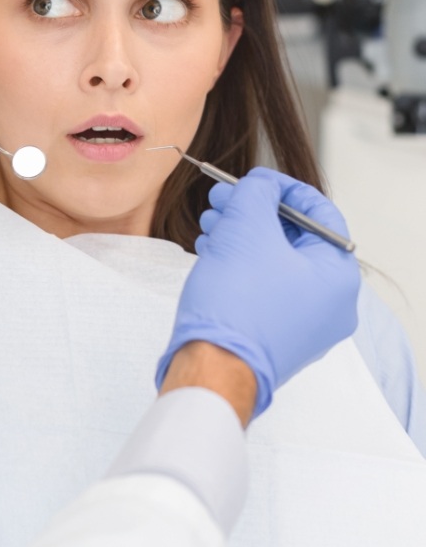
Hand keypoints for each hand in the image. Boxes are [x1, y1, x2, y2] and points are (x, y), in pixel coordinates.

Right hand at [155, 167, 359, 418]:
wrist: (211, 366)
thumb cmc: (236, 302)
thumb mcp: (247, 226)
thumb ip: (258, 192)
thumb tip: (261, 184)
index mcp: (338, 276)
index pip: (320, 213)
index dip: (283, 188)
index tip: (254, 180)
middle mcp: (329, 304)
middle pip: (292, 237)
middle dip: (253, 212)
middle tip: (222, 200)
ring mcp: (302, 323)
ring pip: (272, 261)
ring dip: (240, 235)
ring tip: (209, 225)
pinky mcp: (274, 334)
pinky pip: (261, 286)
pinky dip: (238, 263)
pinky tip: (210, 251)